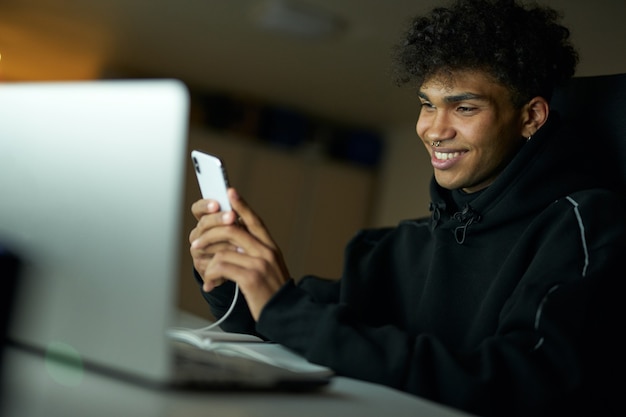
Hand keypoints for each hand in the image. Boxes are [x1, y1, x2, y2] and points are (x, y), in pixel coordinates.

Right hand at [189, 197, 238, 289]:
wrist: (242, 269)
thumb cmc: (244, 244)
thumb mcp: (245, 227)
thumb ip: (239, 212)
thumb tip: (234, 194)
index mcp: (208, 221)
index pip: (198, 209)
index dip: (205, 205)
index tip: (216, 204)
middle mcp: (199, 234)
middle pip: (203, 223)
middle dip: (218, 219)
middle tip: (232, 217)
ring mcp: (198, 249)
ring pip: (204, 241)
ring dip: (223, 240)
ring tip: (239, 240)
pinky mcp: (201, 266)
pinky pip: (208, 259)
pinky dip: (222, 257)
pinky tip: (235, 257)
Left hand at [192, 188, 290, 319]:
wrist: (285, 314)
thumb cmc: (273, 294)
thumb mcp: (269, 268)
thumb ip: (255, 254)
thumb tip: (232, 244)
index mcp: (271, 248)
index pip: (255, 221)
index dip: (242, 205)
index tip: (230, 192)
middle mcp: (267, 252)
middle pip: (233, 230)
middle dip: (209, 235)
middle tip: (197, 244)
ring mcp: (260, 264)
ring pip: (223, 250)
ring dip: (208, 261)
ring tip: (206, 271)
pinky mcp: (251, 278)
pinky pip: (222, 267)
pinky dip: (212, 274)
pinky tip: (212, 283)